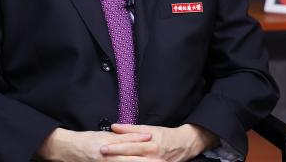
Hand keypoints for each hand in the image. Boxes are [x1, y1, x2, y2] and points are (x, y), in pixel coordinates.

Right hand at [36, 127, 151, 161]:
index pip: (130, 145)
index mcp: (111, 144)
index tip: (157, 147)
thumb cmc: (88, 140)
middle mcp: (109, 156)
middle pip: (131, 160)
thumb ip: (123, 136)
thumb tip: (142, 135)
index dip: (144, 146)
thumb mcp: (105, 135)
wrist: (69, 149)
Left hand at [101, 123, 219, 161]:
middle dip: (115, 157)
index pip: (129, 147)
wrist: (183, 144)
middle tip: (101, 155)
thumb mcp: (149, 129)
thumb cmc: (165, 135)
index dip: (115, 148)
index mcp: (149, 144)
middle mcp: (151, 156)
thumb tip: (114, 126)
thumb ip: (130, 129)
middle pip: (129, 158)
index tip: (102, 147)